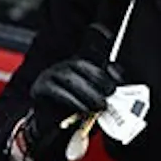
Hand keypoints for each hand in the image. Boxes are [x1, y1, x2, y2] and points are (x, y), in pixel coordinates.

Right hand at [21, 23, 124, 160]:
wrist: (52, 130)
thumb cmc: (78, 112)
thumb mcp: (96, 97)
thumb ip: (107, 87)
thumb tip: (120, 84)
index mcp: (79, 64)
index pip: (89, 45)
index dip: (98, 34)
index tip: (106, 30)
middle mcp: (64, 65)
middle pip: (81, 64)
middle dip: (99, 78)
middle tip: (110, 92)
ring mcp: (50, 75)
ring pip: (70, 77)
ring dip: (88, 92)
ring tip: (100, 105)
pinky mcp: (40, 88)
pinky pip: (57, 91)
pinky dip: (73, 100)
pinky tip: (83, 108)